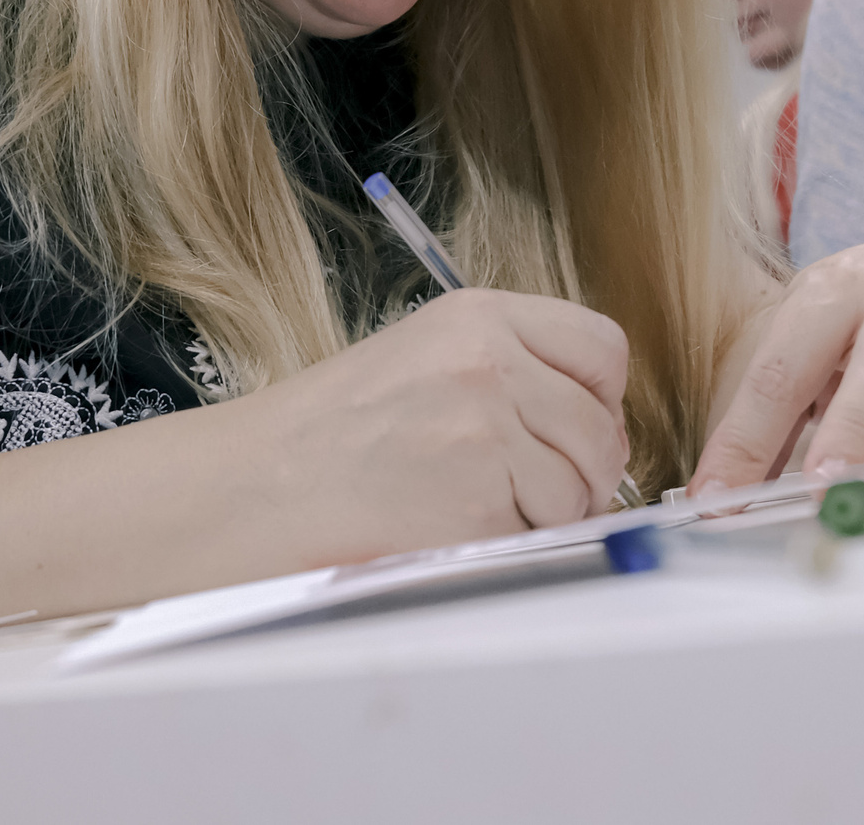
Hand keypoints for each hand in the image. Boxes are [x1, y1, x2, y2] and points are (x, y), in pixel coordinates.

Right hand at [239, 289, 629, 557]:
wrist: (260, 485)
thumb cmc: (335, 429)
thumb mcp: (425, 351)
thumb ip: (515, 366)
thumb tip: (597, 424)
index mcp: (480, 317)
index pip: (603, 348)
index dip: (602, 398)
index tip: (577, 426)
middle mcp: (490, 366)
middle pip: (600, 429)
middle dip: (582, 472)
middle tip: (533, 488)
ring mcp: (486, 436)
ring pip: (579, 489)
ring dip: (548, 514)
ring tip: (479, 505)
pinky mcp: (477, 508)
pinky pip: (540, 536)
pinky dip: (512, 546)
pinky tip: (456, 529)